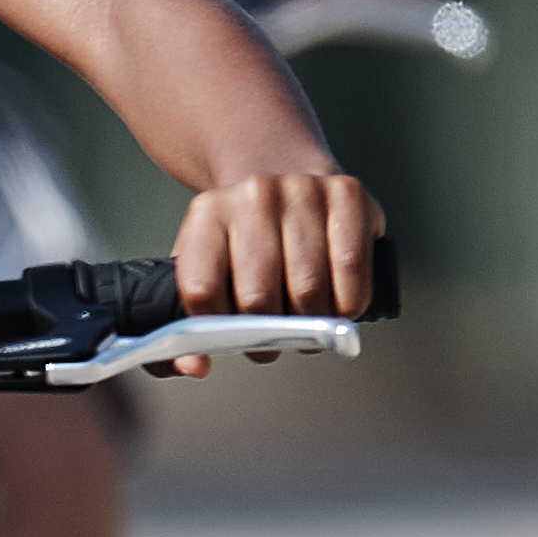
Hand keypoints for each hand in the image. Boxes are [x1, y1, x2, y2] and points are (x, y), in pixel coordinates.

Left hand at [165, 171, 383, 367]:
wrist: (284, 169)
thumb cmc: (245, 240)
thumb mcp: (206, 270)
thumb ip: (187, 330)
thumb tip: (195, 367)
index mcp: (207, 215)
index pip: (201, 290)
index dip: (217, 329)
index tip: (230, 337)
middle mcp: (252, 196)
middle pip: (258, 298)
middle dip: (269, 335)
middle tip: (275, 338)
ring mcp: (301, 190)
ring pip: (308, 290)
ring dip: (312, 325)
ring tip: (307, 323)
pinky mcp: (347, 193)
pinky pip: (350, 270)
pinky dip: (347, 304)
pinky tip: (337, 304)